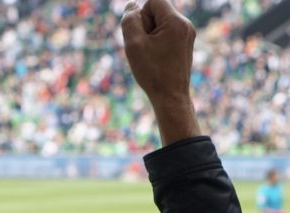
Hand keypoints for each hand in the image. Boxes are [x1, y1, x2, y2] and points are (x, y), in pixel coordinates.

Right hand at [121, 0, 199, 144]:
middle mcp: (185, 24)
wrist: (171, 97)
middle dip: (146, 26)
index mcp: (175, 21)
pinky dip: (157, 43)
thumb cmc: (152, 72)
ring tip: (150, 55)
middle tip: (144, 48)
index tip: (140, 35)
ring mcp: (187, 35)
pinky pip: (167, 34)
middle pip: (158, 11)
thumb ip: (130, 21)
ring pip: (162, 23)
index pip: (153, 1)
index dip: (141, 15)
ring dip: (150, 36)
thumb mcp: (134, 45)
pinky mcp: (186, 44)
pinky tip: (156, 59)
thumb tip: (132, 6)